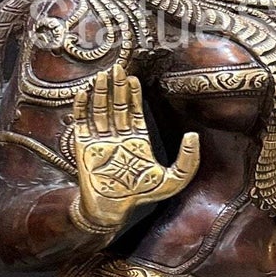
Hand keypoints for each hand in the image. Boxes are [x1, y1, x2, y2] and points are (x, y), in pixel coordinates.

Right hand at [71, 61, 200, 232]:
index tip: (133, 79)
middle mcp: (118, 137)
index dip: (133, 95)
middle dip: (117, 87)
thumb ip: (188, 160)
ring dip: (101, 93)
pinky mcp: (83, 146)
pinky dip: (82, 107)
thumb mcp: (173, 180)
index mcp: (137, 140)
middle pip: (116, 106)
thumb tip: (193, 135)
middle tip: (118, 68)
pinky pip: (82, 122)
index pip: (134, 112)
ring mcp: (100, 140)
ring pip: (100, 110)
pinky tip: (84, 93)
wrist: (112, 208)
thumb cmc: (141, 195)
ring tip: (103, 76)